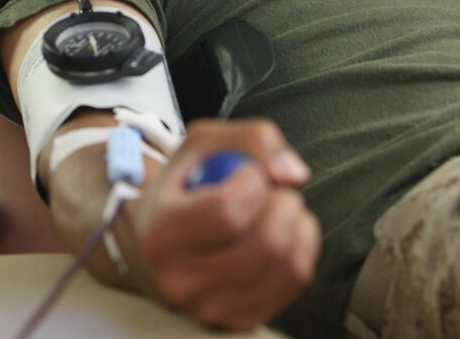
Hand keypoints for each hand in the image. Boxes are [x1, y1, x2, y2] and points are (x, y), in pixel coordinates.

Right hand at [121, 118, 320, 331]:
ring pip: (287, 266)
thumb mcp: (203, 143)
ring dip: (298, 224)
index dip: (255, 182)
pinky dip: (302, 249)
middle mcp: (180, 280)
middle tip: (275, 189)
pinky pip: (294, 283)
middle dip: (285, 202)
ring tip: (281, 208)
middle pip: (264, 244)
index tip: (251, 171)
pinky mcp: (237, 319)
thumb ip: (253, 139)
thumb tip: (293, 174)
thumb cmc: (184, 186)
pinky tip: (286, 232)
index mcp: (162, 233)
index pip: (227, 212)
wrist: (157, 238)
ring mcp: (209, 307)